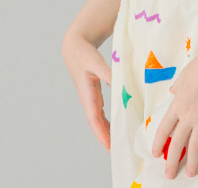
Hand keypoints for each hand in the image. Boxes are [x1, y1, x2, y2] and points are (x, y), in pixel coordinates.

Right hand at [61, 30, 111, 151]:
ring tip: (119, 143)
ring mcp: (91, 98)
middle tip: (118, 151)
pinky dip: (108, 122)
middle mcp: (88, 99)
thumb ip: (108, 73)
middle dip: (105, 138)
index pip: (94, 118)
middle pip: (96, 124)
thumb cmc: (85, 54)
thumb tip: (121, 85)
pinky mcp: (95, 95)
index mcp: (87, 94)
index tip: (109, 145)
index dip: (101, 133)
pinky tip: (117, 126)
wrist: (75, 47)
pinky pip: (101, 113)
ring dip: (107, 132)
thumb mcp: (97, 62)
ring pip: (99, 120)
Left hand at [151, 46, 197, 178]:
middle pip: (177, 144)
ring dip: (192, 163)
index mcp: (176, 106)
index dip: (158, 144)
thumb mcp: (182, 77)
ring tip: (190, 174)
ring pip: (195, 147)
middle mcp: (187, 116)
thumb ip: (177, 87)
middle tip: (170, 175)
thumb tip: (172, 91)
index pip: (164, 130)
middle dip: (172, 162)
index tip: (155, 154)